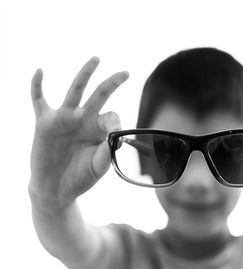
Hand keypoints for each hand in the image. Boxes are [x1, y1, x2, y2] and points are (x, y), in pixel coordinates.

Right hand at [29, 57, 128, 210]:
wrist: (55, 189)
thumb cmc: (80, 177)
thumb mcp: (98, 166)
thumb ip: (108, 152)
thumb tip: (117, 136)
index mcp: (98, 129)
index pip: (111, 115)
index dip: (115, 121)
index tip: (115, 132)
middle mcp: (83, 119)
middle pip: (99, 95)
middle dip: (112, 83)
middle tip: (125, 73)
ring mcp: (64, 118)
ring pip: (75, 91)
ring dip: (85, 74)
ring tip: (96, 60)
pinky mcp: (44, 122)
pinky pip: (38, 100)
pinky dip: (36, 86)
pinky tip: (40, 71)